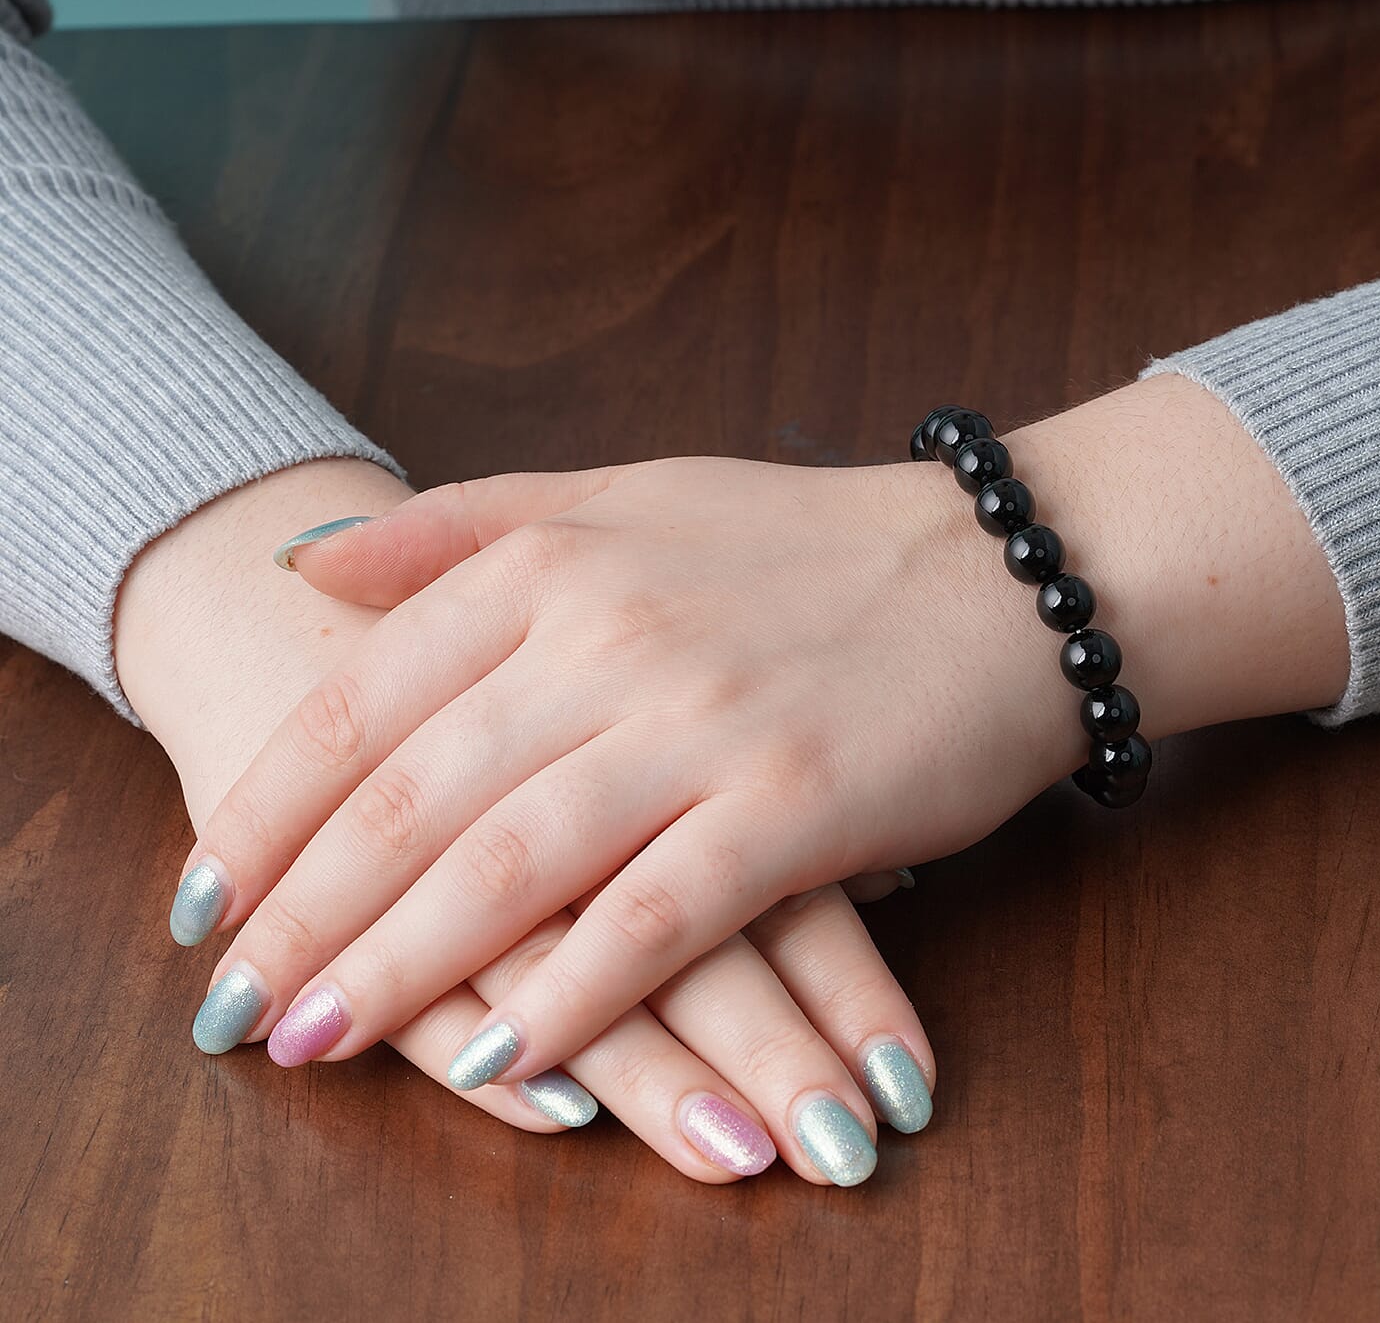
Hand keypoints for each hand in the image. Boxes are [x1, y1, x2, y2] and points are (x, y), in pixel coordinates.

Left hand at [120, 461, 933, 1184]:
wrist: (1002, 574)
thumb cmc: (804, 546)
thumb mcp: (626, 494)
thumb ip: (466, 524)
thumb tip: (306, 559)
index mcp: (556, 560)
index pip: (364, 696)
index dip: (268, 805)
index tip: (202, 892)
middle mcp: (614, 634)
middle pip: (416, 794)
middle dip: (304, 913)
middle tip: (228, 1004)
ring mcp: (707, 720)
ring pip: (516, 861)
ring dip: (405, 968)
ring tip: (315, 1043)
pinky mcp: (798, 802)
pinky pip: (661, 916)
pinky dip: (576, 994)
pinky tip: (504, 1059)